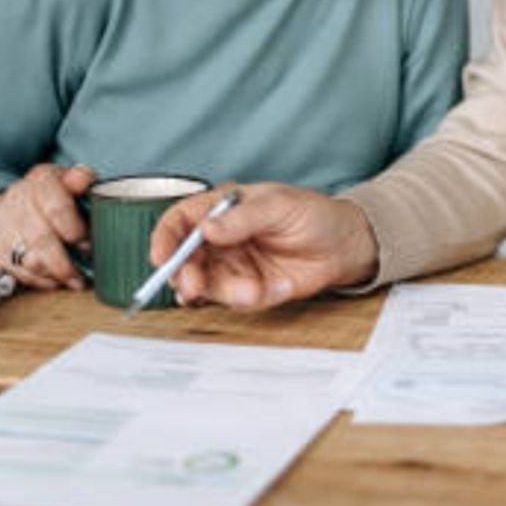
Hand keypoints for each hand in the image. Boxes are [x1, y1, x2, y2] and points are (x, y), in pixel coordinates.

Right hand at [0, 163, 95, 290]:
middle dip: (65, 261)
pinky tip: (54, 280)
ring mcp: (5, 228)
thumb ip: (79, 179)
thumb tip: (84, 178)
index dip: (75, 230)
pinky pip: (19, 272)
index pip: (57, 208)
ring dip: (54, 274)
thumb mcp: (64, 180)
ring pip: (30, 260)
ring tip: (73, 279)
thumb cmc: (45, 195)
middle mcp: (19, 203)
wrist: (5, 206)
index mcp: (40, 182)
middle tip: (81, 272)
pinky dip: (40, 280)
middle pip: (42, 239)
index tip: (87, 243)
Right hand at [149, 183, 377, 310]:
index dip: (164, 238)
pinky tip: (265, 290)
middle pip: (184, 259)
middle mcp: (221, 239)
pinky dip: (245, 299)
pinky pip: (233, 300)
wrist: (345, 245)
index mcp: (222, 209)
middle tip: (193, 284)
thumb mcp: (280, 206)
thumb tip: (207, 228)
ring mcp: (233, 265)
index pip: (180, 221)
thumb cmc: (314, 214)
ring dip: (221, 291)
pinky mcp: (248, 289)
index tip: (160, 257)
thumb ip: (243, 218)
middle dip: (184, 274)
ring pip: (206, 285)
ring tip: (250, 289)